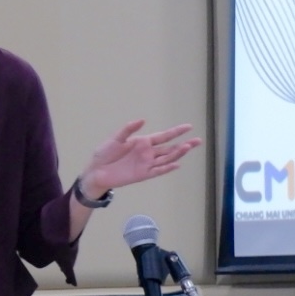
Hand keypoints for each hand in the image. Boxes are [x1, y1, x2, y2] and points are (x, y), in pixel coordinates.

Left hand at [78, 121, 201, 198]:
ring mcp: (147, 164)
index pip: (164, 136)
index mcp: (143, 142)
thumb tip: (142, 120)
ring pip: (167, 159)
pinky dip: (167, 168)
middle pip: (170, 148)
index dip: (176, 132)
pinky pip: (158, 171)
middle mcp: (148, 153)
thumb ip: (128, 130)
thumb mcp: (115, 139)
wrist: (96, 171)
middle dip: (184, 144)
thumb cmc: (104, 154)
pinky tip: (176, 164)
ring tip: (188, 147)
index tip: (189, 127)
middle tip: (198, 140)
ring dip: (178, 154)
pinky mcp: (143, 175)